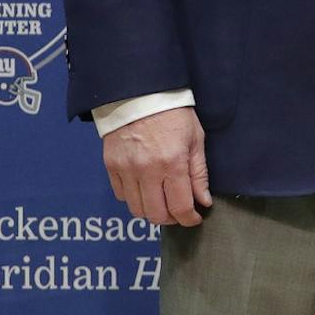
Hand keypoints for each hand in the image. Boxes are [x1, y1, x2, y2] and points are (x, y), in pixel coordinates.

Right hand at [102, 106, 211, 226]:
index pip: (179, 206)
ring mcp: (125, 170)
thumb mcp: (196, 140)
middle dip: (171, 219)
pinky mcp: (110, 167)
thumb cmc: (174, 115)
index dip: (189, 219)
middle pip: (155, 214)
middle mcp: (146, 171)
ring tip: (163, 202)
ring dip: (151, 211)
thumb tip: (203, 201)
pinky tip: (146, 189)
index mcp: (171, 163)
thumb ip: (199, 173)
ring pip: (136, 209)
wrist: (141, 95)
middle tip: (180, 212)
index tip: (195, 218)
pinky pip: (121, 195)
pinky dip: (134, 198)